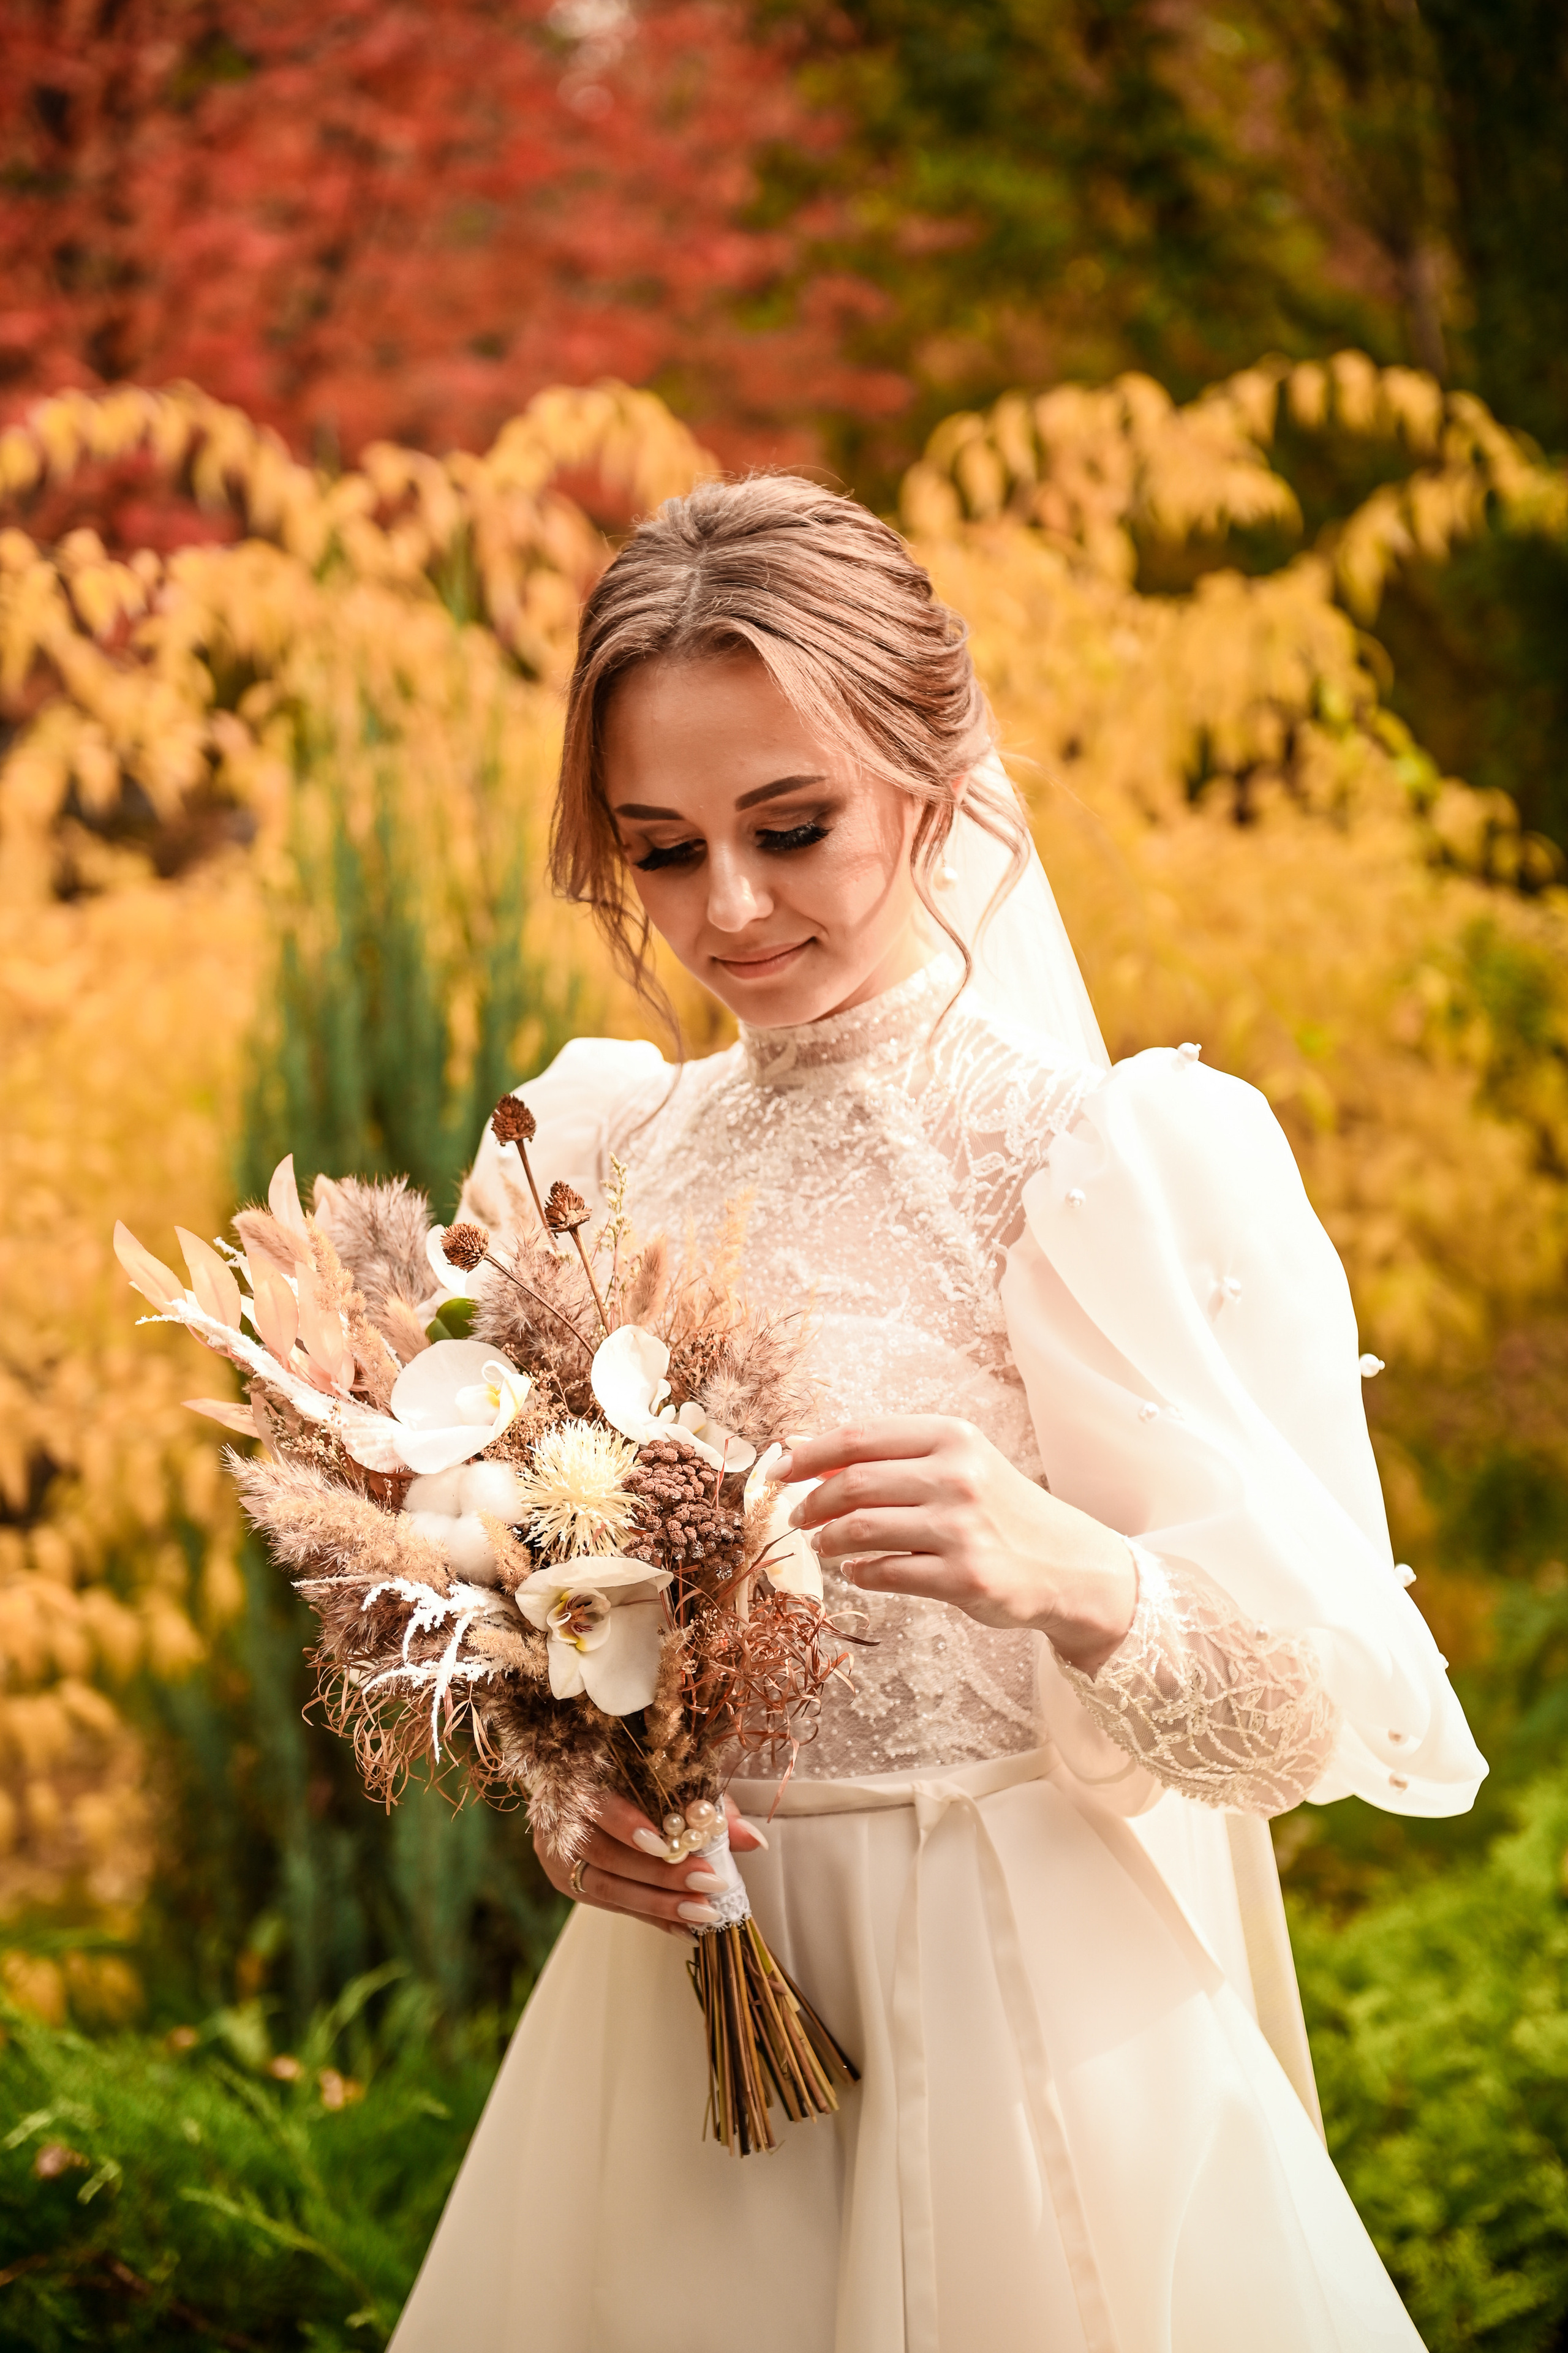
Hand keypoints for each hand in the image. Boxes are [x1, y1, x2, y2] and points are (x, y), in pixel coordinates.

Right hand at [535, 1790, 767, 1937]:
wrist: (576, 1786)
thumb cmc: (630, 1775)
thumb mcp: (667, 1780)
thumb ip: (706, 1806)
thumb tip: (753, 1840)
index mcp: (576, 1780)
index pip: (596, 1805)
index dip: (627, 1825)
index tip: (667, 1844)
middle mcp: (558, 1821)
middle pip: (605, 1855)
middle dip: (660, 1874)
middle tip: (709, 1883)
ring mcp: (558, 1856)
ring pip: (606, 1886)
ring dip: (658, 1903)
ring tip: (701, 1912)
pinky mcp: (568, 1883)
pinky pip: (612, 1905)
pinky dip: (650, 1916)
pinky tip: (683, 1927)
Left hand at [779, 1416, 1137, 1674]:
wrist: (1068, 1564)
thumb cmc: (1000, 1509)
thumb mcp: (959, 1464)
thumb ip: (893, 1458)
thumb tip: (808, 1455)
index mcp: (952, 1436)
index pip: (858, 1437)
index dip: (807, 1453)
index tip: (777, 1469)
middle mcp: (957, 1475)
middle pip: (851, 1482)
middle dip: (811, 1501)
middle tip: (798, 1516)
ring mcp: (961, 1528)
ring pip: (861, 1528)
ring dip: (827, 1540)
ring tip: (822, 1545)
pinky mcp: (964, 1577)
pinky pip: (885, 1573)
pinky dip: (861, 1572)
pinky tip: (859, 1571)